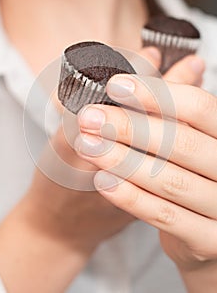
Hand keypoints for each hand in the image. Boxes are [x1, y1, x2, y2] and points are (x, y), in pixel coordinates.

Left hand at [75, 63, 216, 274]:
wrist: (204, 230)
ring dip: (123, 160)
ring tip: (88, 145)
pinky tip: (103, 181)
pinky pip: (167, 217)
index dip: (156, 93)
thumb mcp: (185, 135)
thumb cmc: (191, 172)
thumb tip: (152, 53)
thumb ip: (169, 101)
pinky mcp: (207, 239)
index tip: (116, 84)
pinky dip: (132, 198)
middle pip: (180, 141)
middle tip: (90, 117)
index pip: (198, 107)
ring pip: (170, 179)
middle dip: (129, 127)